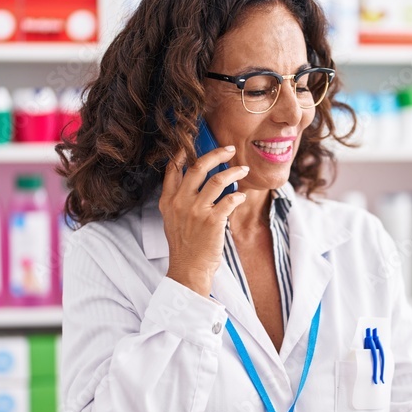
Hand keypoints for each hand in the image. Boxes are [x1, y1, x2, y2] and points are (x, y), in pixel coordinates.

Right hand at [160, 146, 248, 296]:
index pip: (173, 169)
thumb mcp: (172, 220)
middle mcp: (180, 202)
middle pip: (198, 167)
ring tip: (243, 169)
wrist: (188, 270)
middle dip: (216, 153)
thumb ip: (179, 200)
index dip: (183, 152)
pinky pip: (229, 200)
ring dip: (233, 172)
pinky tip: (241, 196)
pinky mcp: (212, 221)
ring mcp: (196, 211)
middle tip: (229, 149)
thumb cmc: (184, 245)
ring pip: (217, 180)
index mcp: (168, 201)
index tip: (192, 142)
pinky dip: (238, 196)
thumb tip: (195, 180)